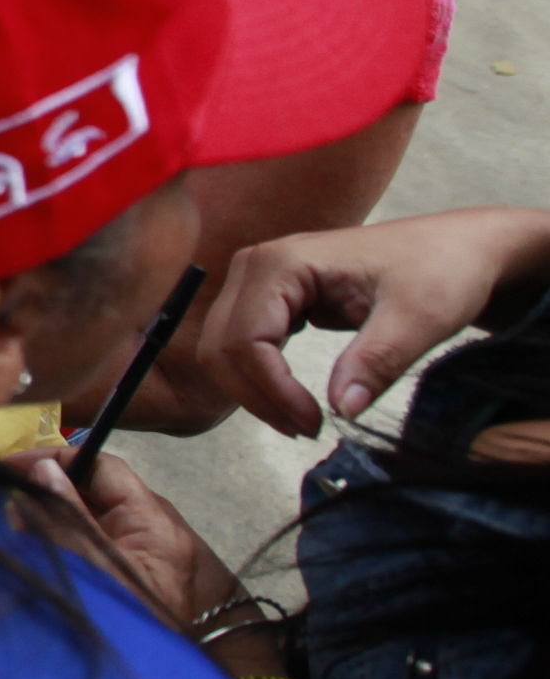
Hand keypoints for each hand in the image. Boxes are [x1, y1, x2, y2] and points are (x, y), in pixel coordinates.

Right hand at [9, 448, 239, 628]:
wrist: (189, 672)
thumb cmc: (144, 623)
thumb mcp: (101, 570)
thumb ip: (69, 521)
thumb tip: (43, 470)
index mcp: (152, 519)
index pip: (102, 466)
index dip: (57, 459)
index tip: (14, 467)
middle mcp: (150, 526)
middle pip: (92, 489)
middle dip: (49, 491)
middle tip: (8, 505)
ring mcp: (142, 549)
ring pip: (88, 516)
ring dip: (51, 518)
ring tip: (16, 531)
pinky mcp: (133, 570)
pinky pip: (93, 541)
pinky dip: (63, 540)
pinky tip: (37, 549)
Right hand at [203, 208, 549, 437]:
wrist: (456, 248)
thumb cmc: (441, 270)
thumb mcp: (419, 318)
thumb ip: (377, 361)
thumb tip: (340, 409)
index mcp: (283, 262)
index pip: (245, 339)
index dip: (273, 391)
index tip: (318, 425)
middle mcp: (257, 264)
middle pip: (221, 346)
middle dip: (256, 396)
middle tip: (308, 430)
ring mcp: (259, 278)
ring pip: (223, 347)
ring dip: (252, 390)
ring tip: (302, 420)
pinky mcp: (271, 295)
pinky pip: (241, 341)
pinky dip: (259, 376)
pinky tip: (294, 396)